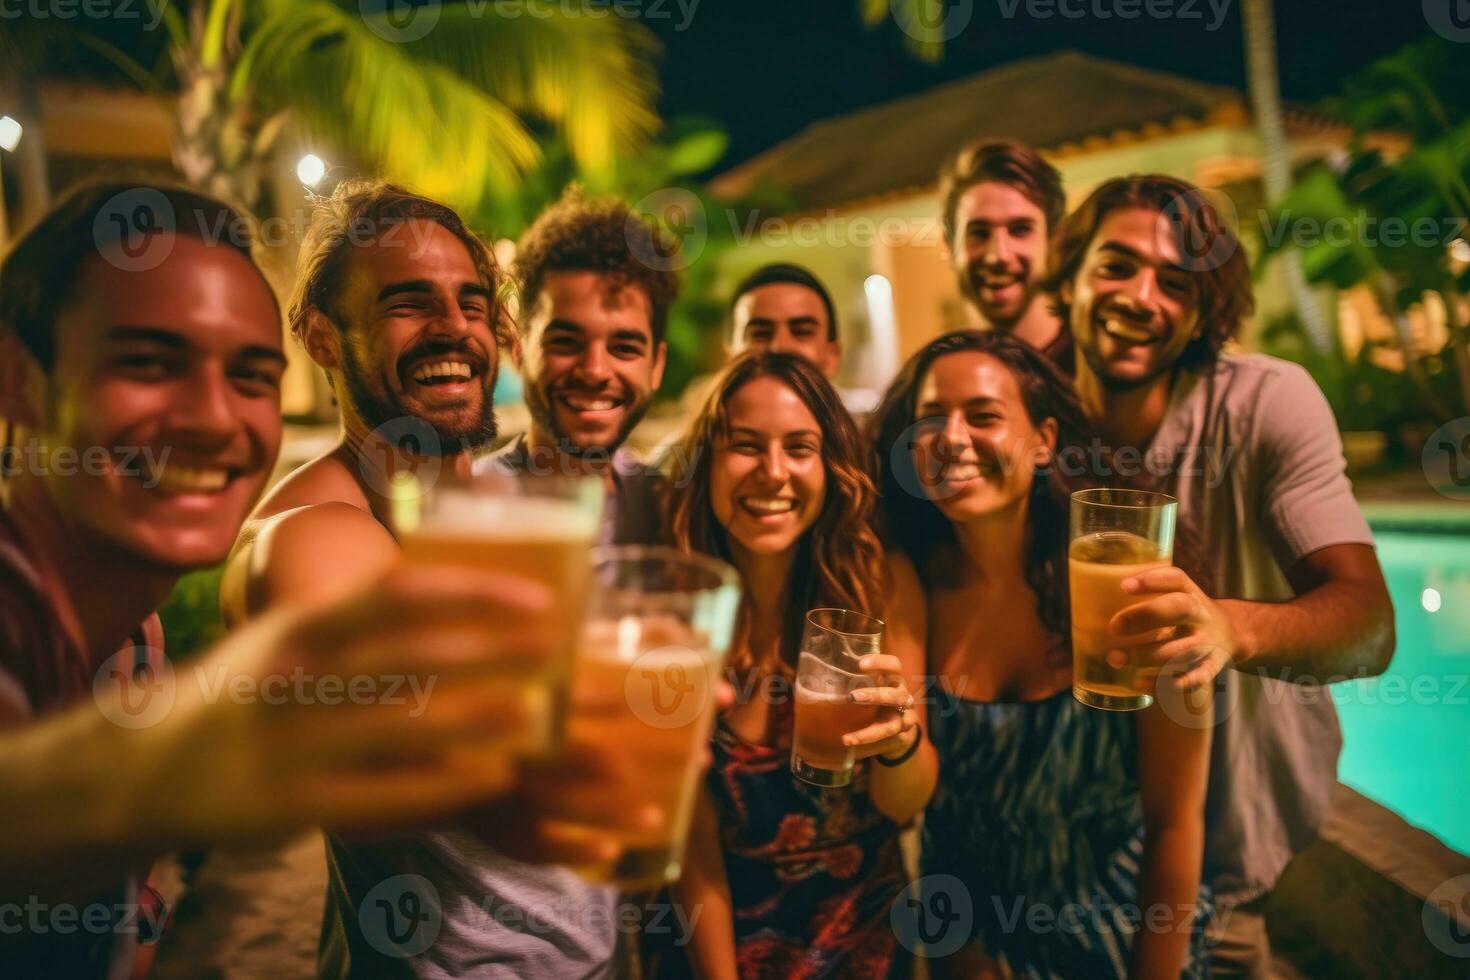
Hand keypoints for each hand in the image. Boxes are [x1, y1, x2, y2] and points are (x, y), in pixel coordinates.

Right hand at [118, 562, 558, 847]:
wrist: (147, 766)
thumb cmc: (249, 687)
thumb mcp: (292, 632)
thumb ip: (362, 612)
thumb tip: (463, 584)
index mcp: (303, 626)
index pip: (399, 594)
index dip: (475, 594)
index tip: (539, 597)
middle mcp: (296, 678)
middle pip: (411, 660)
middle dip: (494, 653)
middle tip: (558, 651)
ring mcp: (289, 745)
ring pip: (401, 730)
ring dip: (478, 722)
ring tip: (539, 717)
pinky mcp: (288, 806)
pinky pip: (380, 797)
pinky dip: (441, 788)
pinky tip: (492, 779)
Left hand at [844, 653, 918, 760]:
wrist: (899, 729)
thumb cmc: (877, 701)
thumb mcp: (870, 687)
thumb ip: (852, 680)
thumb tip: (814, 674)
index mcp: (894, 679)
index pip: (894, 665)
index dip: (880, 662)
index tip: (860, 664)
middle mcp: (902, 696)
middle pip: (896, 694)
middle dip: (875, 696)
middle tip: (853, 696)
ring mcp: (905, 717)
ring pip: (893, 723)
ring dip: (870, 731)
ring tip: (847, 738)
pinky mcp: (901, 734)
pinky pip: (886, 740)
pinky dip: (868, 741)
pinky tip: (850, 742)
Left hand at [1110, 566, 1238, 691]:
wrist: (1232, 633)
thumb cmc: (1185, 612)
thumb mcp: (1175, 593)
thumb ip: (1146, 590)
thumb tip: (1100, 590)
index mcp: (1190, 593)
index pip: (1175, 579)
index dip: (1151, 580)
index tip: (1123, 586)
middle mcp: (1202, 615)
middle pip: (1179, 609)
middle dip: (1146, 616)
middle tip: (1114, 627)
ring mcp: (1208, 643)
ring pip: (1181, 649)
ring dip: (1147, 656)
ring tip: (1115, 659)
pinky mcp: (1210, 668)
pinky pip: (1191, 679)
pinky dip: (1165, 684)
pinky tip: (1139, 683)